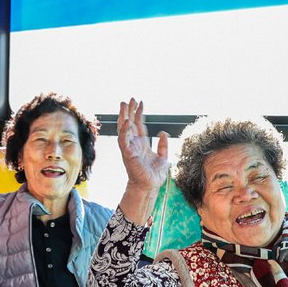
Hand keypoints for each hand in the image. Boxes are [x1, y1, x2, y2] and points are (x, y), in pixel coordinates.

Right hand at [117, 98, 169, 224]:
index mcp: (142, 144)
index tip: (140, 102)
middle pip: (129, 124)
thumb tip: (163, 132)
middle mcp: (134, 144)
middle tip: (130, 99)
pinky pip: (124, 140)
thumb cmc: (154, 176)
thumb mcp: (163, 157)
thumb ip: (163, 145)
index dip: (139, 113)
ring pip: (124, 129)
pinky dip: (125, 130)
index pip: (139, 125)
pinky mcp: (127, 153)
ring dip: (124, 116)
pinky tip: (127, 120)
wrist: (149, 187)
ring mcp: (129, 148)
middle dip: (129, 111)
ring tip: (125, 104)